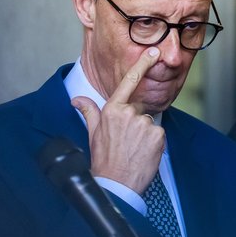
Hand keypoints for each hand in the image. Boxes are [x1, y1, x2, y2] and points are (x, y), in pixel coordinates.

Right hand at [71, 47, 164, 194]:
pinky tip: (143, 152)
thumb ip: (89, 111)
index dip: (142, 64)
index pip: (129, 81)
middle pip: (139, 108)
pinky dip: (154, 142)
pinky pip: (158, 133)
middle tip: (126, 140)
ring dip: (144, 133)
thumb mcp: (93, 132)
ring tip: (133, 148)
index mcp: (112, 109)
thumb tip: (77, 99)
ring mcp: (144, 124)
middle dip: (135, 120)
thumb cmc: (104, 159)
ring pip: (149, 122)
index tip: (153, 53)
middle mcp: (129, 114)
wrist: (116, 183)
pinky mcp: (158, 135)